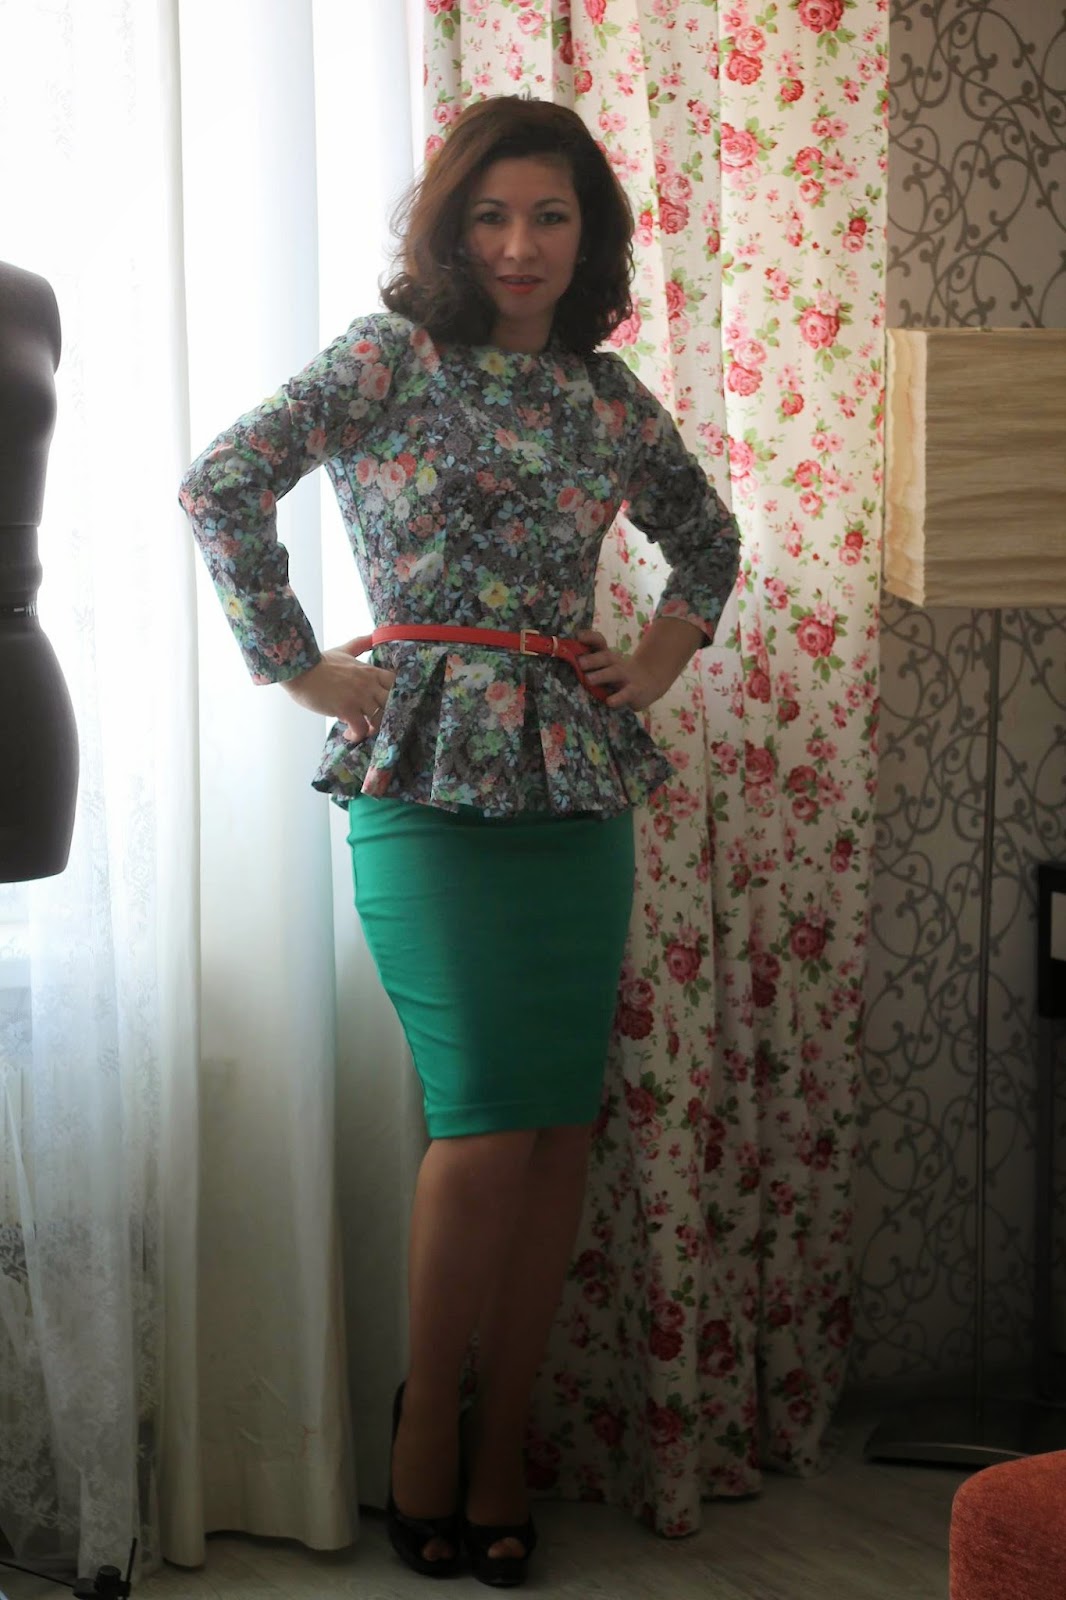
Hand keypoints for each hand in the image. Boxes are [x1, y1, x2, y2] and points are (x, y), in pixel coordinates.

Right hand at [281, 639, 395, 741]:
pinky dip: (357, 735)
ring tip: (362, 730)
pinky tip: (349, 734)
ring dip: (372, 728)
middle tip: (374, 720)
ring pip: (379, 719)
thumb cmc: (319, 662)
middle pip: (391, 703)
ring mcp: (359, 697)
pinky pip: (361, 729)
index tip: (385, 703)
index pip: (395, 684)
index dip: (394, 695)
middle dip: (386, 714)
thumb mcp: (343, 650)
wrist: (299, 671)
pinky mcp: (346, 709)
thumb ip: (359, 644)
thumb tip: (372, 635)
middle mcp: (368, 684)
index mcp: (369, 671)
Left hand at [575, 629, 669, 710]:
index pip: (599, 642)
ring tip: (589, 680)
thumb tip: (563, 662)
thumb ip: (589, 665)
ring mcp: (626, 677)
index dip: (590, 637)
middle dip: (592, 659)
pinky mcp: (635, 691)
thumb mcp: (605, 668)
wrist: (648, 683)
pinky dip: (618, 698)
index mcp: (607, 656)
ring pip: (614, 673)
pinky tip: (609, 702)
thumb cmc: (617, 677)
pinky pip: (626, 694)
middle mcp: (616, 663)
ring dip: (601, 675)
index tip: (579, 636)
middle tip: (580, 663)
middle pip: (605, 657)